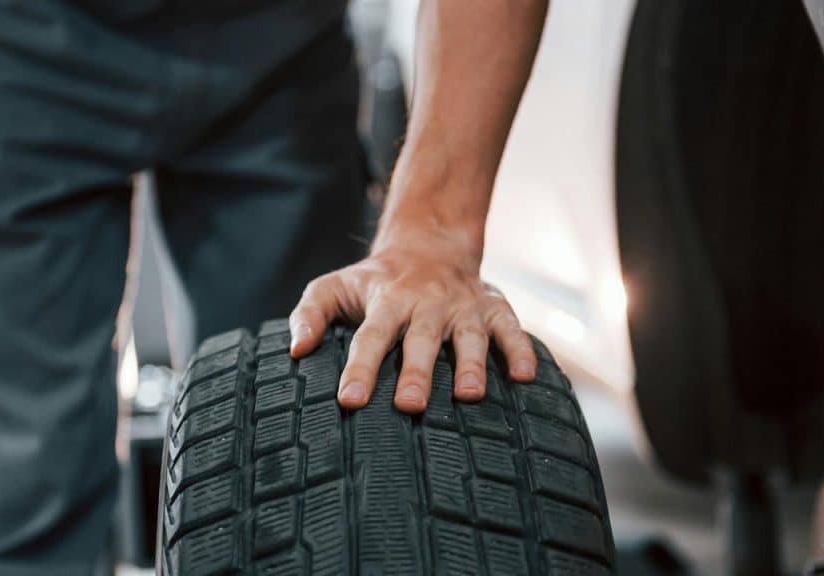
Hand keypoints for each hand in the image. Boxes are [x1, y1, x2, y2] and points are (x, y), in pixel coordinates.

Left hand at [288, 229, 536, 413]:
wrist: (428, 243)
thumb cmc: (375, 281)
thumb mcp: (334, 286)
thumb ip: (310, 313)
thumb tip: (296, 351)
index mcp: (387, 301)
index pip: (370, 337)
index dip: (360, 369)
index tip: (350, 400)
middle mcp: (427, 303)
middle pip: (420, 339)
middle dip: (417, 372)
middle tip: (409, 405)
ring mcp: (463, 306)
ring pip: (468, 336)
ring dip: (471, 364)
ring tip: (469, 395)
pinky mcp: (494, 309)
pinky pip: (512, 329)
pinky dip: (521, 350)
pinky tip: (527, 377)